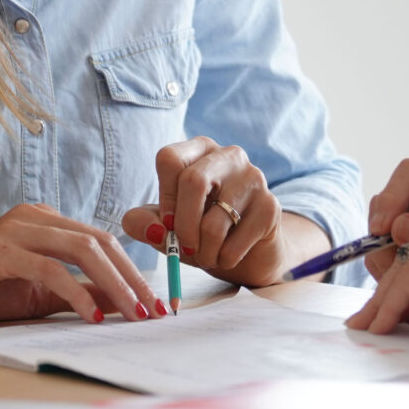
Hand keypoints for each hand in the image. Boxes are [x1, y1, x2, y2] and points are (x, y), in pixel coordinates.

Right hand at [0, 203, 159, 326]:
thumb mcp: (35, 295)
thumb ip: (75, 292)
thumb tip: (122, 304)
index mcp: (44, 222)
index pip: (102, 241)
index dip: (133, 271)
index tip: (156, 305)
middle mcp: (33, 218)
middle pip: (100, 241)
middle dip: (133, 278)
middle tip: (155, 312)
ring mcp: (15, 230)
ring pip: (83, 250)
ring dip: (116, 285)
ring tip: (134, 315)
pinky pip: (50, 270)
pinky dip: (77, 292)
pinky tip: (92, 317)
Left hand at [122, 136, 287, 286]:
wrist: (248, 252)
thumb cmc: (202, 232)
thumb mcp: (168, 228)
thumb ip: (146, 224)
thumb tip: (137, 224)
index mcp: (198, 151)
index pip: (170, 158)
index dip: (164, 196)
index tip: (166, 225)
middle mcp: (228, 155)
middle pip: (193, 181)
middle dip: (183, 226)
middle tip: (184, 248)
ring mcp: (254, 177)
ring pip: (215, 219)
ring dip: (204, 251)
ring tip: (206, 256)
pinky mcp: (271, 206)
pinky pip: (237, 240)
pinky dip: (225, 258)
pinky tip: (227, 256)